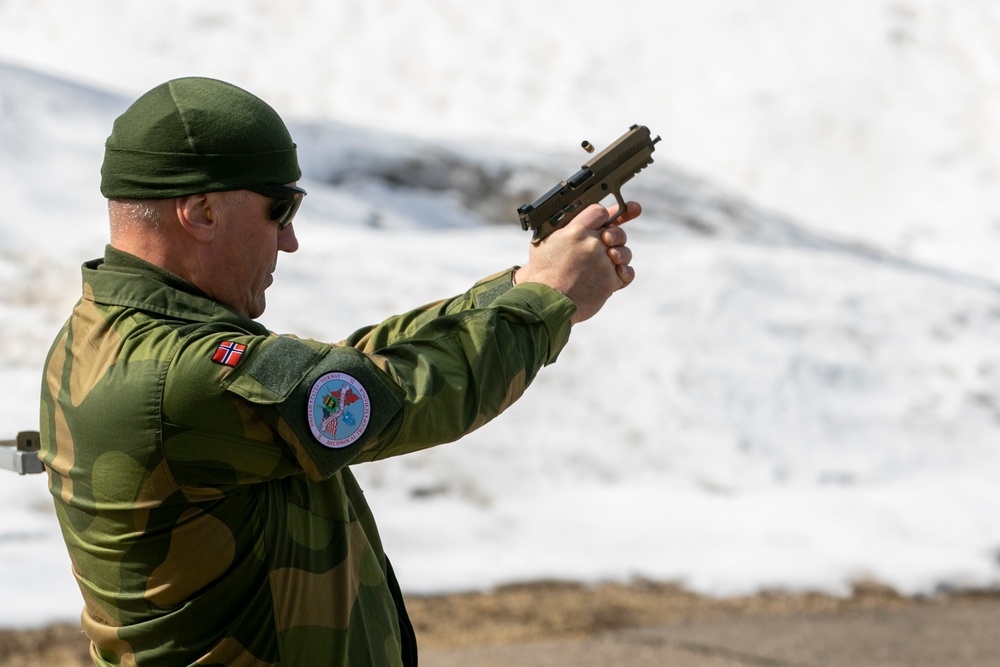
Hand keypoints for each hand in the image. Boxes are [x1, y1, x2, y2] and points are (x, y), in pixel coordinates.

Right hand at [514, 201, 639, 323]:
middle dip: (614, 236)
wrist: (546, 302)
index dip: (602, 215)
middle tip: (608, 242)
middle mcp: (592, 243)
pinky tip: (616, 274)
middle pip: (616, 231)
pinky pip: (627, 273)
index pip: (599, 211)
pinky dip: (623, 273)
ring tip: (611, 260)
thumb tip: (577, 225)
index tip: (604, 220)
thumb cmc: (543, 274)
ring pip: (624, 252)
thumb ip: (565, 230)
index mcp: (575, 230)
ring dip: (620, 255)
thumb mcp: (546, 242)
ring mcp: (603, 262)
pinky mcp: (610, 281)